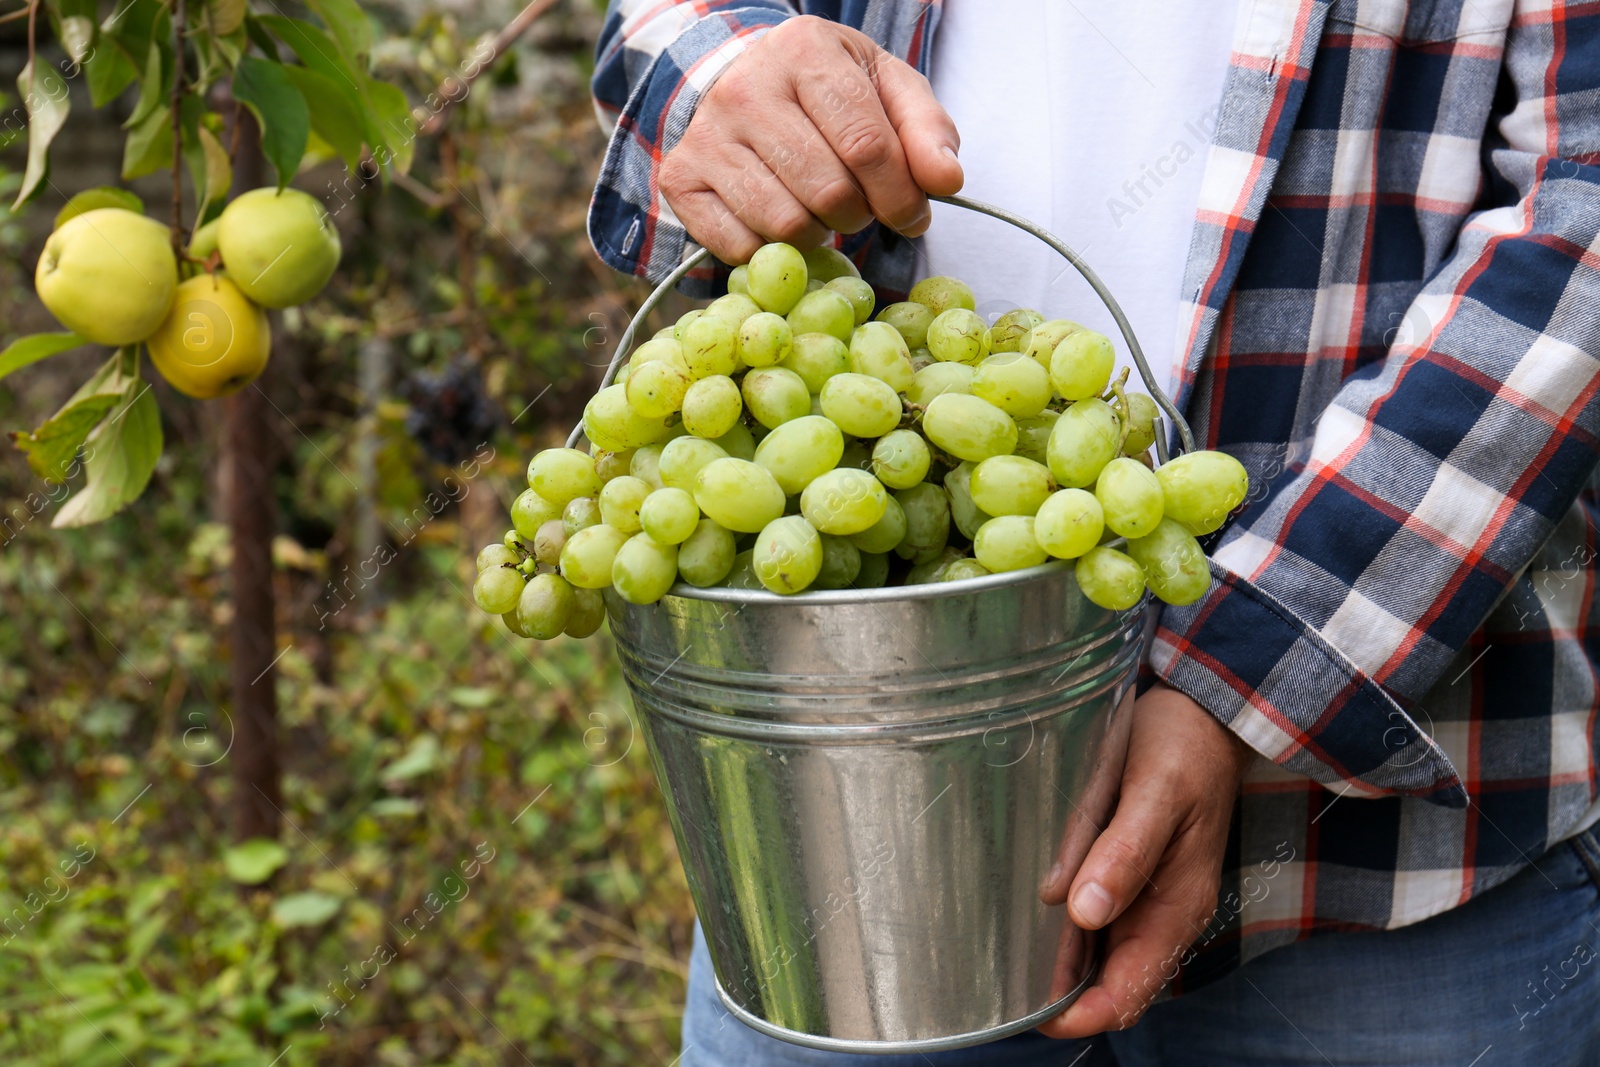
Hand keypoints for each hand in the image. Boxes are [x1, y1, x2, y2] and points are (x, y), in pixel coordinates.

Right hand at [659, 15, 963, 263]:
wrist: (742, 81)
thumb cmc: (826, 91)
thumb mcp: (885, 88)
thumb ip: (926, 130)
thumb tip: (946, 182)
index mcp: (804, 50)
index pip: (866, 145)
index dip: (900, 195)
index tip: (913, 216)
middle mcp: (745, 88)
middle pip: (828, 191)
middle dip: (860, 215)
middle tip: (860, 209)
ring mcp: (706, 136)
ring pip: (784, 225)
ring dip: (818, 236)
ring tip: (822, 212)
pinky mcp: (680, 179)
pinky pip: (739, 247)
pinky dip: (772, 251)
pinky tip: (781, 222)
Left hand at [1037, 682, 1251, 1036]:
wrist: (1206, 714)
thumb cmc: (1183, 746)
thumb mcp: (1156, 793)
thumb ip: (1123, 853)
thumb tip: (1084, 912)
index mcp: (1177, 907)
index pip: (1129, 991)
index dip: (1081, 1014)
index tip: (1031, 1015)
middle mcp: (1165, 914)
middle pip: (1110, 982)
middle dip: (1061, 993)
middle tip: (998, 984)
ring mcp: (1151, 897)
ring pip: (1101, 955)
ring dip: (1060, 964)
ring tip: (1003, 957)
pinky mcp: (1136, 876)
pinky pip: (1100, 920)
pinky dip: (1068, 931)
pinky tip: (1031, 918)